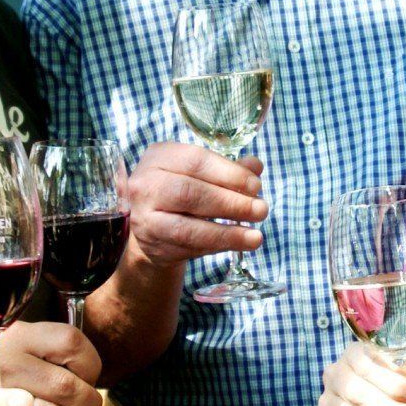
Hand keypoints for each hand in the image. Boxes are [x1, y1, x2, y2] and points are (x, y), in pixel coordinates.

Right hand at [0, 320, 102, 405]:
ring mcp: (0, 391)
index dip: (90, 363)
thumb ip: (51, 347)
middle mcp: (10, 359)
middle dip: (87, 401)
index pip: (73, 343)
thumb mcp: (17, 336)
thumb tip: (91, 371)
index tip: (89, 374)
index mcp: (21, 333)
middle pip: (67, 384)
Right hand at [124, 142, 266, 266]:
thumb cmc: (180, 192)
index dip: (229, 173)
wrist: (150, 226)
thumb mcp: (200, 174)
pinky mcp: (151, 244)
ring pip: (187, 228)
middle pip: (190, 193)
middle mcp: (145, 185)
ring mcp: (144, 217)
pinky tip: (238, 243)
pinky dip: (217, 246)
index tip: (256, 186)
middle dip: (231, 203)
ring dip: (226, 233)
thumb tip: (255, 166)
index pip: (196, 161)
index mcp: (159, 157)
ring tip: (255, 236)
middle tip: (260, 210)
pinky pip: (187, 247)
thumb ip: (227, 170)